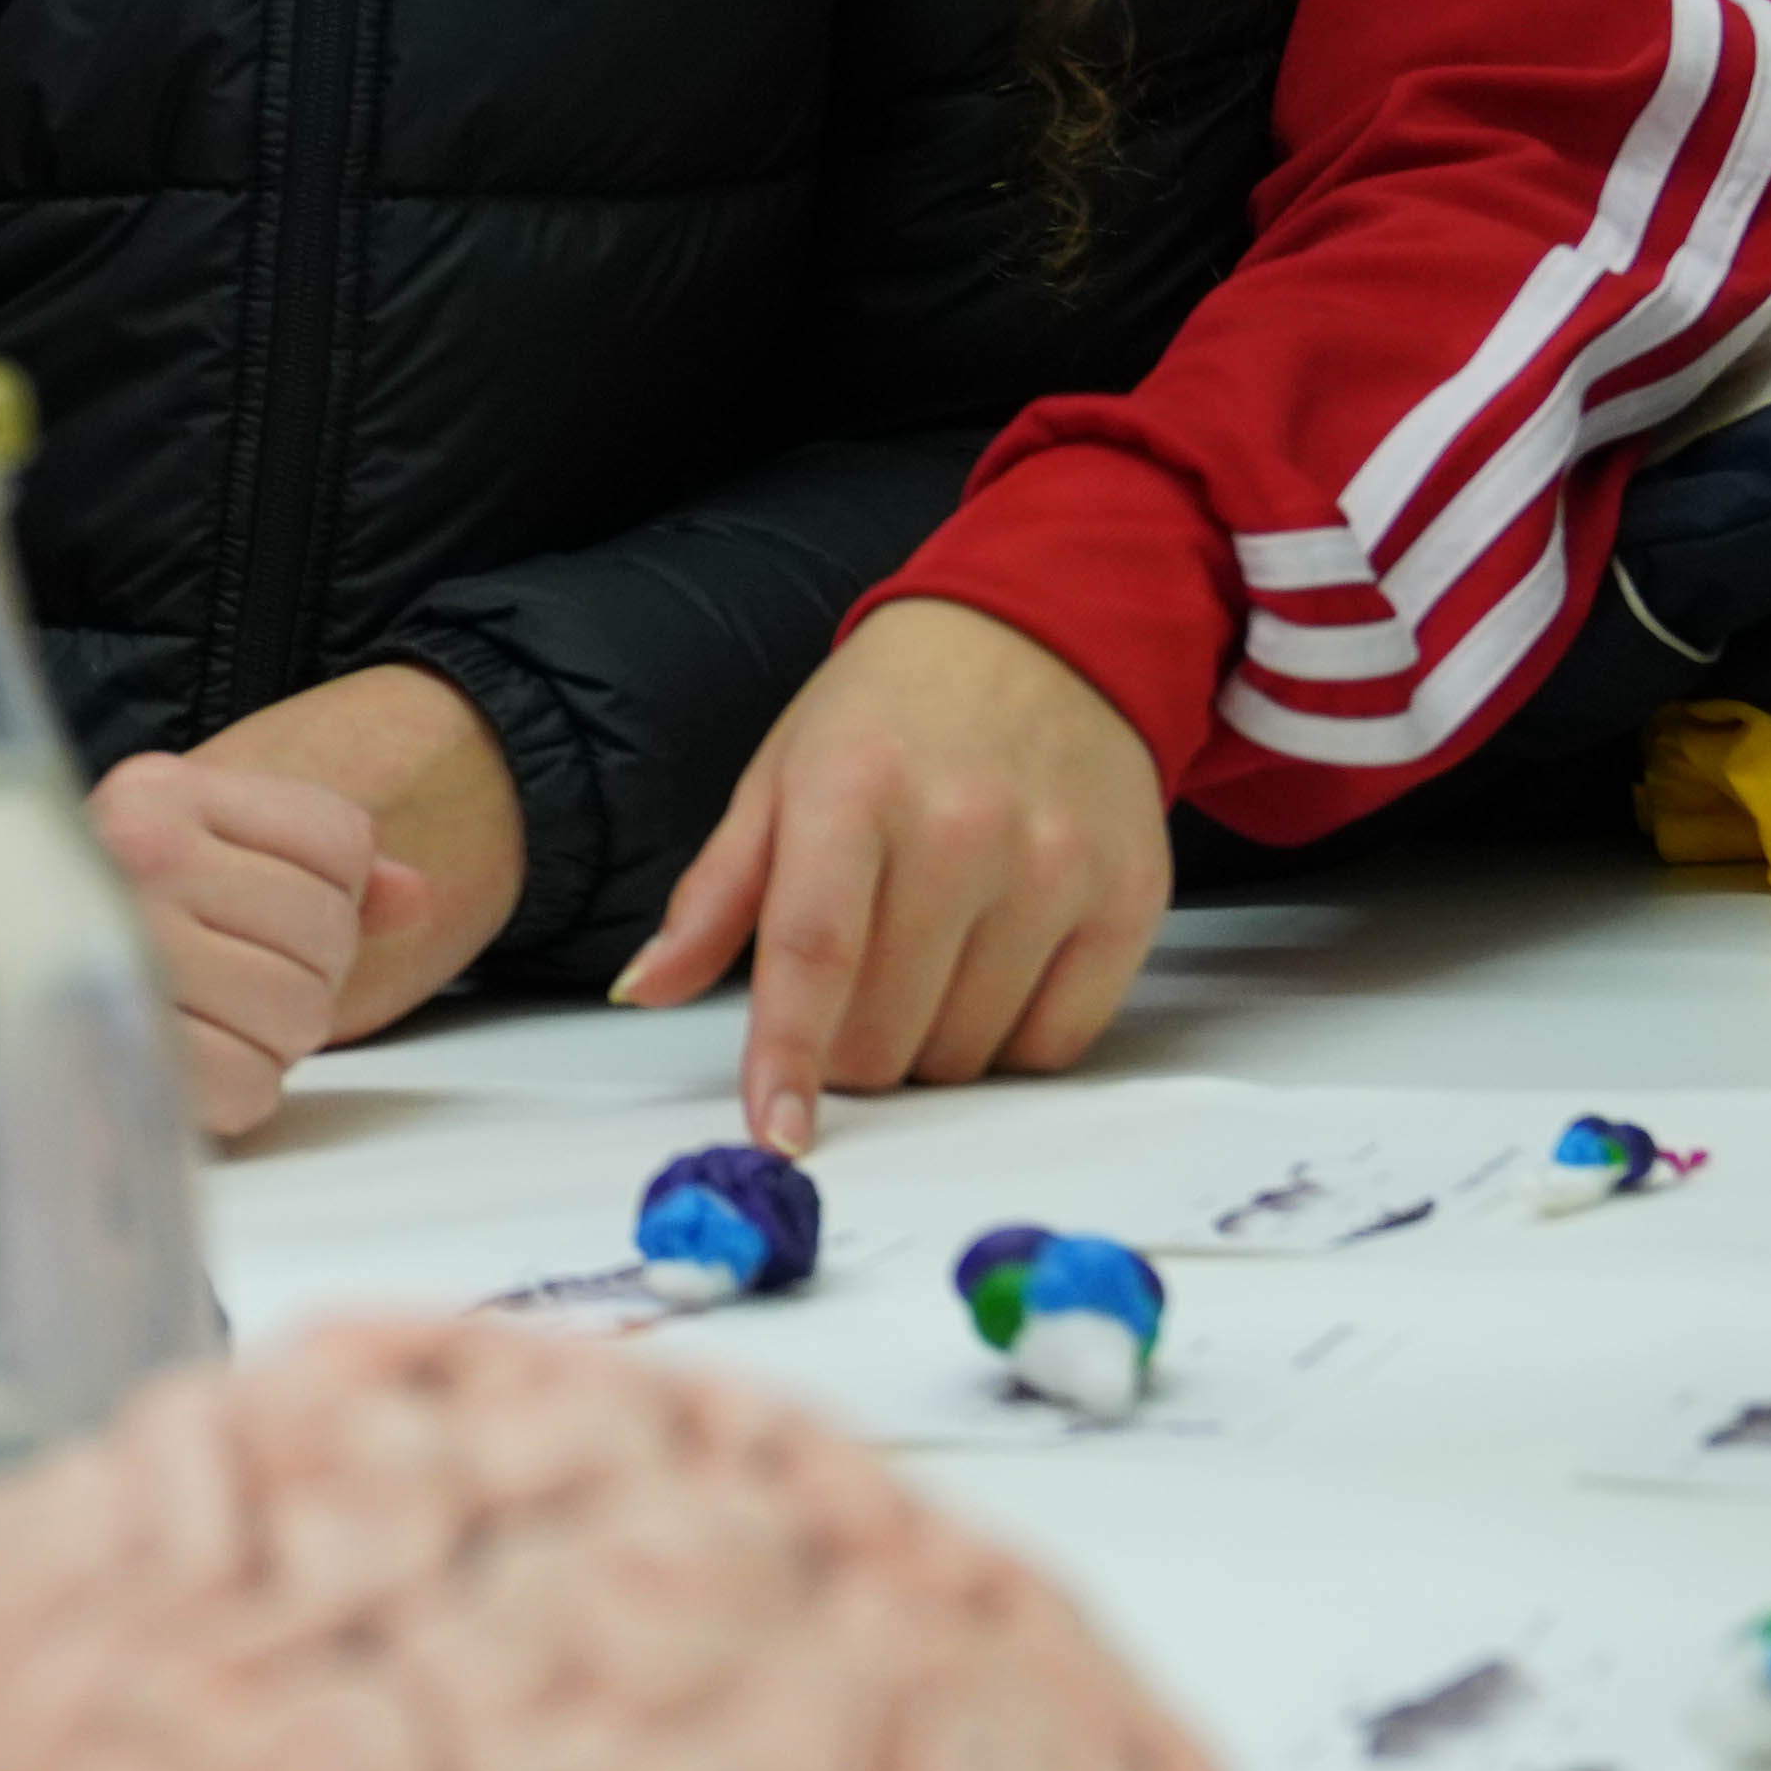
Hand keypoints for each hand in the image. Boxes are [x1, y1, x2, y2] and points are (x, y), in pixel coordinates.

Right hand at [89, 746, 443, 1148]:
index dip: (332, 892)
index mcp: (161, 791)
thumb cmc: (115, 921)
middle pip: (329, 929)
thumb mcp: (202, 856)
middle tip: (235, 979)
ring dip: (275, 1037)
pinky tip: (192, 1061)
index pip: (342, 841)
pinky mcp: (124, 1046)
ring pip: (303, 1012)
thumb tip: (417, 896)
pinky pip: (254, 1084)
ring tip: (209, 1018)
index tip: (262, 911)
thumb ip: (314, 868)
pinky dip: (241, 1090)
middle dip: (306, 971)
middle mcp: (136, 853)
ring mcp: (126, 948)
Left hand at [611, 597, 1173, 1152]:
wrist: (1046, 638)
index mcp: (854, 789)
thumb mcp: (781, 775)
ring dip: (926, 1044)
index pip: (815, 951)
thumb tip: (642, 987)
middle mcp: (962, 828)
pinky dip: (1010, 1039)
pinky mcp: (1128, 898)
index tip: (777, 1131)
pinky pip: (1054, 1042)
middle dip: (848, 1047)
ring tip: (925, 961)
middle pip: (886, 1029)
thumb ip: (714, 895)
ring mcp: (1056, 866)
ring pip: (966, 1051)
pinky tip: (993, 972)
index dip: (789, 1056)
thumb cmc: (895, 715)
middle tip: (849, 992)